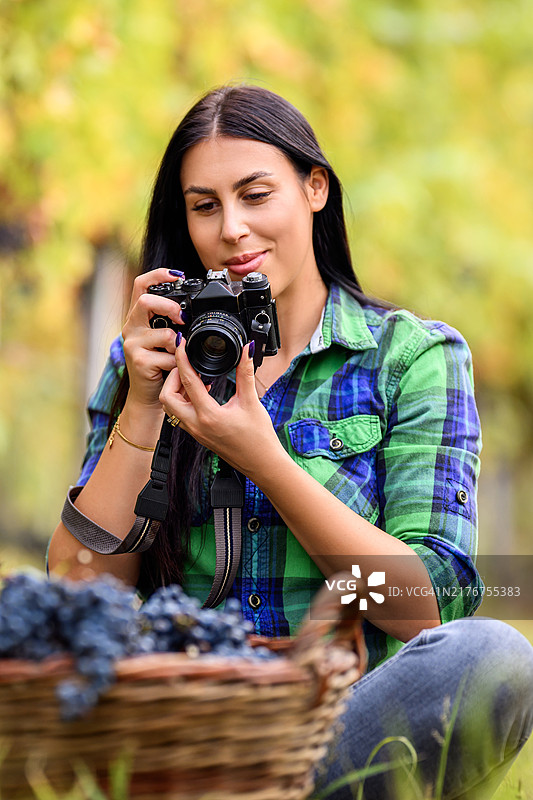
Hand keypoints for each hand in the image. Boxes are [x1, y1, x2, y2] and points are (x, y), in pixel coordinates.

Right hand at [122, 269, 185, 408]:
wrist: (148, 396)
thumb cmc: (160, 366)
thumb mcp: (165, 339)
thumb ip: (173, 323)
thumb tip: (193, 311)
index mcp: (138, 317)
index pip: (141, 285)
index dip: (158, 275)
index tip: (177, 275)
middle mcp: (131, 327)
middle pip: (146, 301)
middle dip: (170, 307)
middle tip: (183, 318)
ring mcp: (133, 344)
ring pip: (165, 333)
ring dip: (179, 345)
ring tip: (179, 356)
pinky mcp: (139, 361)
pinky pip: (169, 356)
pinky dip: (178, 363)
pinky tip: (175, 369)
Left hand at [159, 339, 282, 477]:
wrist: (262, 464)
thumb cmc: (259, 439)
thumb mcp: (251, 402)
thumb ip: (246, 373)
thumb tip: (247, 350)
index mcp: (208, 416)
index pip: (187, 381)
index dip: (182, 359)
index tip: (181, 345)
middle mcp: (197, 425)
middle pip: (167, 397)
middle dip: (173, 377)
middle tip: (186, 364)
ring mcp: (195, 432)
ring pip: (171, 407)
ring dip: (176, 389)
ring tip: (194, 377)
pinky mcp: (199, 435)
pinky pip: (180, 415)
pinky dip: (184, 400)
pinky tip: (201, 392)